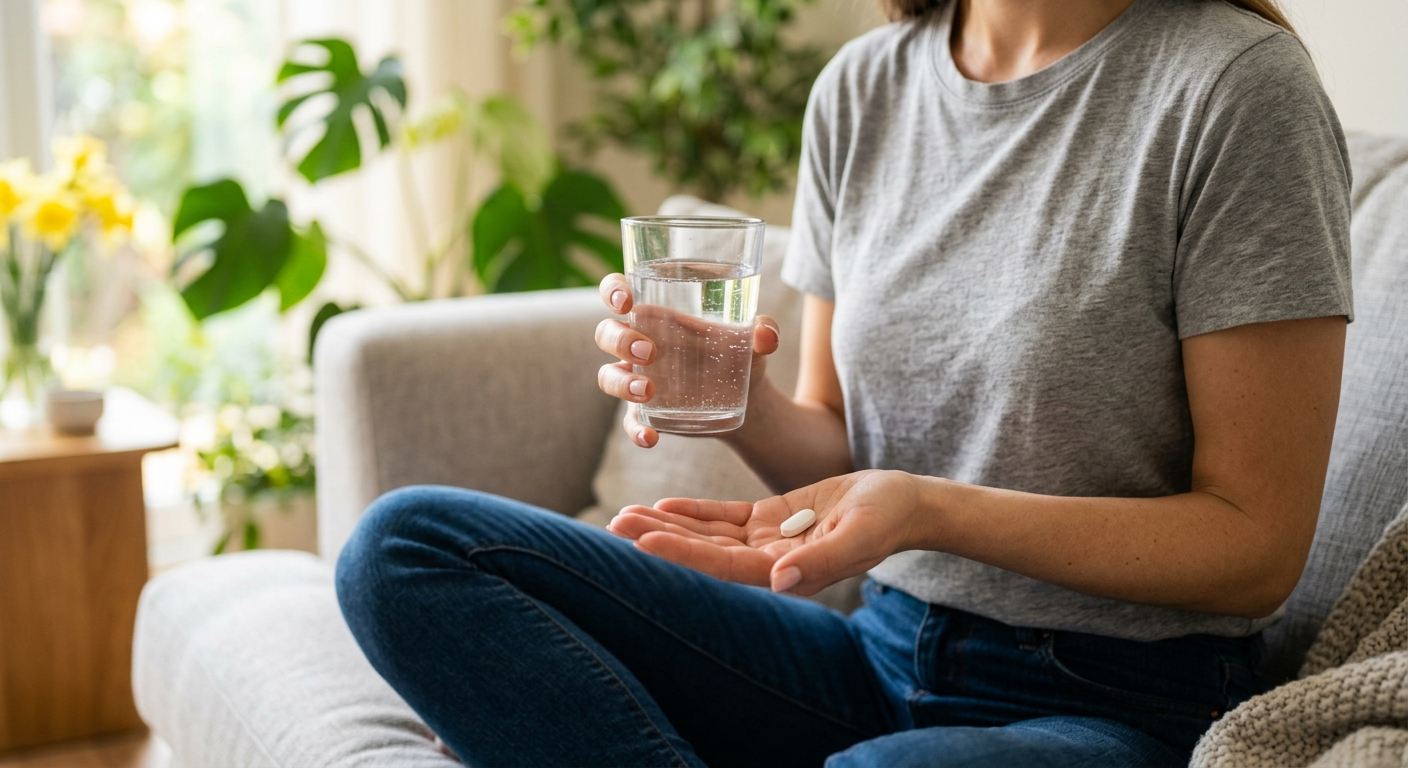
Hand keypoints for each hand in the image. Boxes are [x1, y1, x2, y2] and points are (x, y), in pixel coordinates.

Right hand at [594, 273, 780, 448]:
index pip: (619, 293)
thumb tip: (766, 334)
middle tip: (649, 351)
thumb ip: (764, 331)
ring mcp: (638, 379)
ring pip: (608, 376)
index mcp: (657, 315)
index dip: (613, 292)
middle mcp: (639, 344)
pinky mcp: (646, 412)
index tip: (627, 301)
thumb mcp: (754, 341)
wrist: (748, 400)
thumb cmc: (740, 355)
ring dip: (621, 383)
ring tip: (648, 391)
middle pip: (606, 333)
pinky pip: (628, 421)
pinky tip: (650, 437)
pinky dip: (634, 430)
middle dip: (619, 340)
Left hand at [607, 469, 927, 594]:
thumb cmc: (885, 519)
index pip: (723, 565)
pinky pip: (726, 517)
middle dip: (660, 537)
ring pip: (708, 533)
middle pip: (704, 550)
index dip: (683, 554)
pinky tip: (664, 505)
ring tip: (624, 514)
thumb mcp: (858, 536)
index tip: (643, 542)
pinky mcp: (772, 517)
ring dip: (668, 524)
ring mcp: (768, 539)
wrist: (903, 504)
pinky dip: (695, 512)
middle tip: (614, 523)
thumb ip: (821, 561)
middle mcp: (769, 560)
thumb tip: (779, 581)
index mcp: (787, 571)